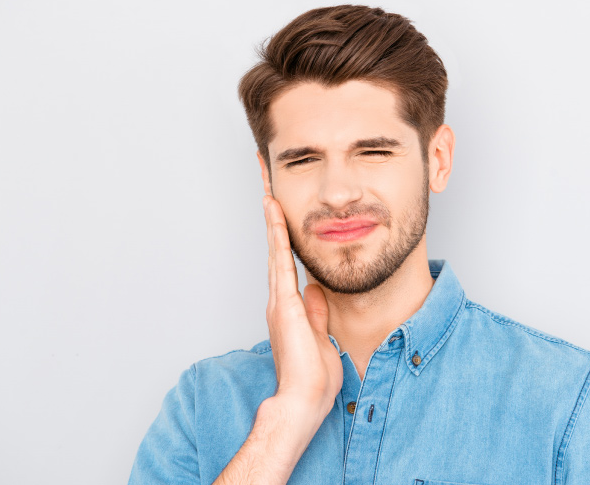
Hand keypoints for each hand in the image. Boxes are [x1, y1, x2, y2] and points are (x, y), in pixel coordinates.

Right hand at [263, 195, 342, 416]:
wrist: (304, 400)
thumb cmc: (313, 378)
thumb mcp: (321, 337)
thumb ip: (317, 312)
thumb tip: (316, 290)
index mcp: (289, 308)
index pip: (286, 264)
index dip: (283, 238)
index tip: (282, 213)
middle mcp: (280, 300)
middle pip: (276, 251)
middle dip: (273, 220)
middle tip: (268, 189)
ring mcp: (279, 301)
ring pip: (275, 250)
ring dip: (272, 219)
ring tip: (268, 190)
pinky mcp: (284, 304)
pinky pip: (280, 261)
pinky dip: (277, 236)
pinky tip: (274, 213)